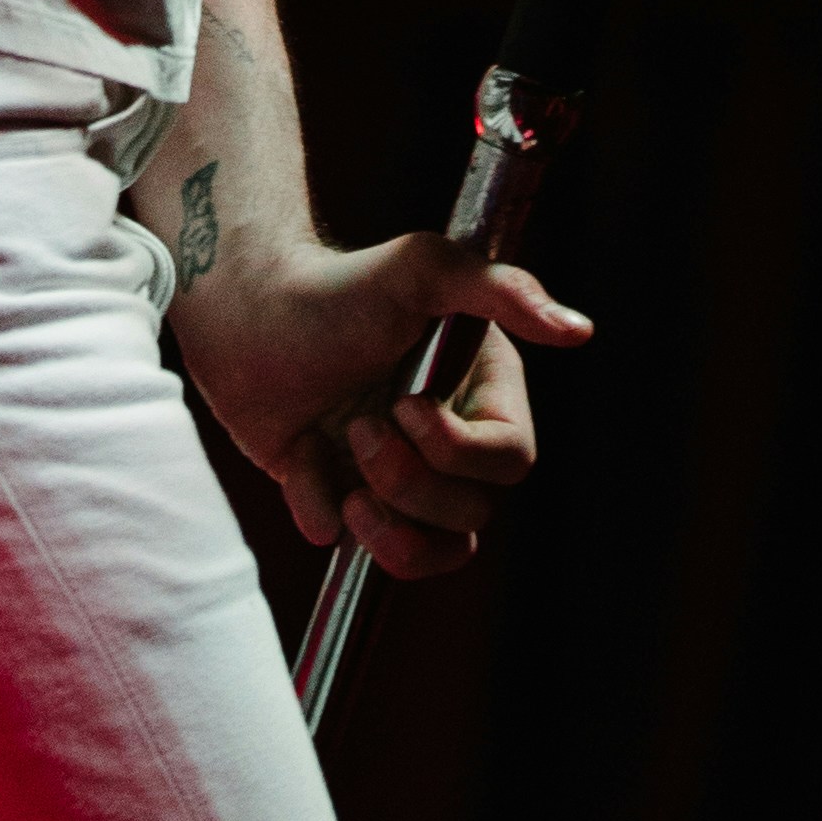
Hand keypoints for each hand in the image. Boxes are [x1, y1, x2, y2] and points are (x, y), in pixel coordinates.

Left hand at [173, 227, 592, 581]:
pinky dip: (320, 508)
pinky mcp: (346, 497)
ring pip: (431, 551)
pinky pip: (351, 549)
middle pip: (471, 514)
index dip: (460, 451)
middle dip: (410, 482)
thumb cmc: (336, 283)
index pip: (510, 461)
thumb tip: (578, 329)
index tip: (405, 405)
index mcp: (480, 392)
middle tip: (360, 425)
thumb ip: (501, 291)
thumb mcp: (421, 269)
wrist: (243, 310)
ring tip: (347, 482)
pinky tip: (301, 453)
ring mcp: (398, 474)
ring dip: (388, 530)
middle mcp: (448, 440)